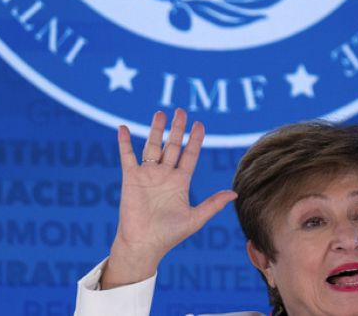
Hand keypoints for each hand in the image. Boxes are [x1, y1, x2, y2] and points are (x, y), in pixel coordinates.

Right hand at [101, 108, 236, 288]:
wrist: (143, 245)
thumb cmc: (169, 235)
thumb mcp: (195, 219)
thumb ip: (213, 204)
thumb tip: (235, 193)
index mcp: (180, 182)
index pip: (190, 155)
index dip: (195, 140)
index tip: (200, 124)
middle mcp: (164, 175)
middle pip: (172, 146)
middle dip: (177, 129)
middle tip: (181, 111)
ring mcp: (147, 175)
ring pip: (152, 146)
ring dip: (156, 130)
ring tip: (160, 113)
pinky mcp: (131, 178)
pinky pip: (127, 156)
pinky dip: (124, 142)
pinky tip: (122, 128)